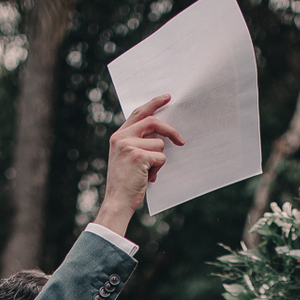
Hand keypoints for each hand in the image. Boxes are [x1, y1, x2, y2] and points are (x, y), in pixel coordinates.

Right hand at [95, 96, 185, 234]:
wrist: (117, 201)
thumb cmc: (125, 183)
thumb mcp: (127, 158)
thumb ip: (138, 143)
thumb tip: (161, 136)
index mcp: (118, 136)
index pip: (138, 113)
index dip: (153, 104)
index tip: (167, 97)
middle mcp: (122, 137)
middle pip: (153, 122)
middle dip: (170, 131)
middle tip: (181, 141)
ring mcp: (129, 146)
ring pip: (160, 144)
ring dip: (159, 160)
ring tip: (147, 173)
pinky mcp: (138, 156)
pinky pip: (161, 157)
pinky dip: (158, 169)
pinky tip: (147, 178)